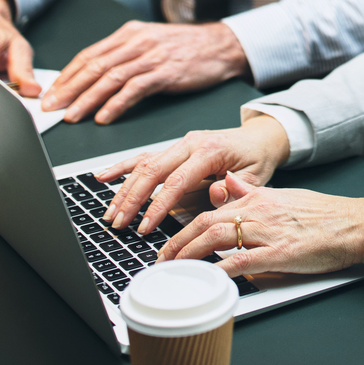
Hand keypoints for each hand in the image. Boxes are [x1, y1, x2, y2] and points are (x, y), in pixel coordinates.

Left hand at [39, 20, 250, 124]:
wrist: (221, 45)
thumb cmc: (185, 48)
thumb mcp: (150, 43)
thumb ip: (123, 56)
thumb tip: (92, 78)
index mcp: (129, 34)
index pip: (89, 55)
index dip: (66, 76)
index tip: (50, 93)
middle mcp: (137, 41)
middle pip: (94, 66)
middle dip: (68, 89)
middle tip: (51, 108)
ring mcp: (151, 56)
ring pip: (110, 78)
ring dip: (87, 99)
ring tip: (71, 116)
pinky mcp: (166, 72)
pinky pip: (134, 89)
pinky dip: (116, 104)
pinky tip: (104, 117)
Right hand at [95, 113, 291, 233]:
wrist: (259, 137)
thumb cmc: (256, 158)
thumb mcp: (255, 177)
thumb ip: (236, 189)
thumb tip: (215, 193)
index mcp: (210, 150)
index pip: (177, 180)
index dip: (158, 205)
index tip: (145, 226)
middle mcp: (191, 143)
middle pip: (153, 170)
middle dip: (132, 199)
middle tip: (119, 223)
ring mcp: (180, 144)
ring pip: (144, 164)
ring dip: (124, 188)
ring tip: (110, 211)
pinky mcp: (174, 148)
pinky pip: (144, 156)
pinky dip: (123, 166)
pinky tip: (104, 176)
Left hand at [159, 172, 363, 277]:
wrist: (352, 224)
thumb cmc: (320, 215)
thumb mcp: (281, 195)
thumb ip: (249, 191)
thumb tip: (226, 184)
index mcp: (257, 198)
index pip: (209, 210)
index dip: (183, 227)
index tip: (169, 243)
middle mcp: (257, 212)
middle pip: (205, 224)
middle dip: (178, 243)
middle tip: (161, 260)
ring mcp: (267, 232)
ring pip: (216, 239)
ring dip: (190, 254)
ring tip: (175, 269)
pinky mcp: (278, 253)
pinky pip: (242, 260)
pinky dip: (220, 270)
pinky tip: (208, 278)